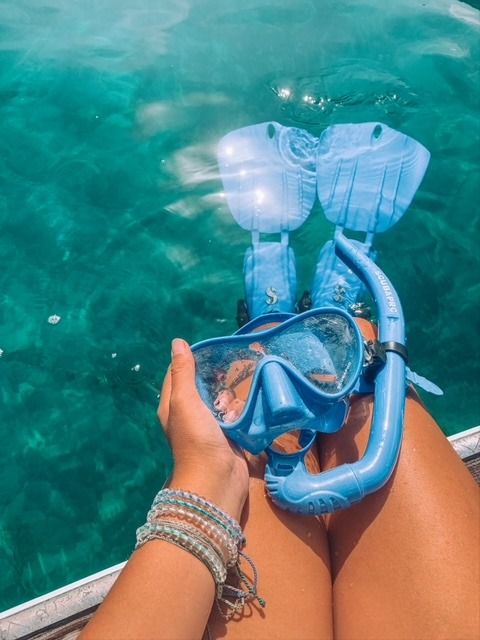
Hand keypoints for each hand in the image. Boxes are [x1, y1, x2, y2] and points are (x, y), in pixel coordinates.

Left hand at [158, 338, 248, 520]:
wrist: (217, 479)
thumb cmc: (196, 438)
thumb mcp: (185, 400)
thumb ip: (183, 372)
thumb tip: (178, 342)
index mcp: (173, 405)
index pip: (178, 374)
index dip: (190, 360)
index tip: (210, 350)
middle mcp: (189, 414)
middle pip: (203, 386)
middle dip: (215, 378)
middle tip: (228, 372)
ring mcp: (209, 426)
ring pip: (221, 400)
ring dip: (229, 397)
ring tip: (232, 401)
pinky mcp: (228, 435)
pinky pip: (235, 415)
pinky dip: (240, 411)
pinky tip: (243, 412)